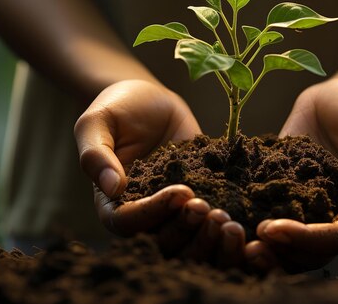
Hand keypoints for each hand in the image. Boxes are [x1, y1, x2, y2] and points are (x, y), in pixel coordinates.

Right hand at [75, 79, 245, 265]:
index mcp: (112, 203)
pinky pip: (210, 219)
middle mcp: (143, 212)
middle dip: (186, 228)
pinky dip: (225, 224)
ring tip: (225, 216)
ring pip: (188, 239)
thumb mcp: (96, 123)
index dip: (155, 213)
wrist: (149, 98)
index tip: (181, 192)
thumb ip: (96, 155)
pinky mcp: (199, 196)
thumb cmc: (116, 109)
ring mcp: (173, 208)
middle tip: (208, 208)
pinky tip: (242, 212)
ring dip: (207, 235)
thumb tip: (112, 188)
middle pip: (162, 239)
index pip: (128, 223)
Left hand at [245, 76, 337, 271]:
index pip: (336, 238)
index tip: (274, 230)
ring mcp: (304, 201)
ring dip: (262, 245)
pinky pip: (265, 207)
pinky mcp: (280, 186)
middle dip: (279, 252)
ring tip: (231, 237)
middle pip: (308, 251)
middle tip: (247, 245)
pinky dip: (247, 215)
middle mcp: (331, 212)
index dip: (307, 240)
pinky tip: (220, 212)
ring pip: (285, 239)